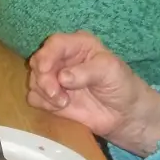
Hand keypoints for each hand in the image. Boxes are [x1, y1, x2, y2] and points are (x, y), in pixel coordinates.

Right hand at [27, 31, 159, 156]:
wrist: (125, 115)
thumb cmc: (122, 86)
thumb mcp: (110, 71)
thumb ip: (87, 72)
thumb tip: (62, 78)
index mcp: (77, 45)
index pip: (55, 44)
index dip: (47, 55)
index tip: (45, 71)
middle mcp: (62, 59)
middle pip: (38, 61)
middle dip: (43, 78)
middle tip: (56, 94)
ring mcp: (54, 78)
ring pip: (34, 79)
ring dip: (45, 93)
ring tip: (64, 103)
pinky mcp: (50, 97)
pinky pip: (34, 97)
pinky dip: (43, 102)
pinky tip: (60, 107)